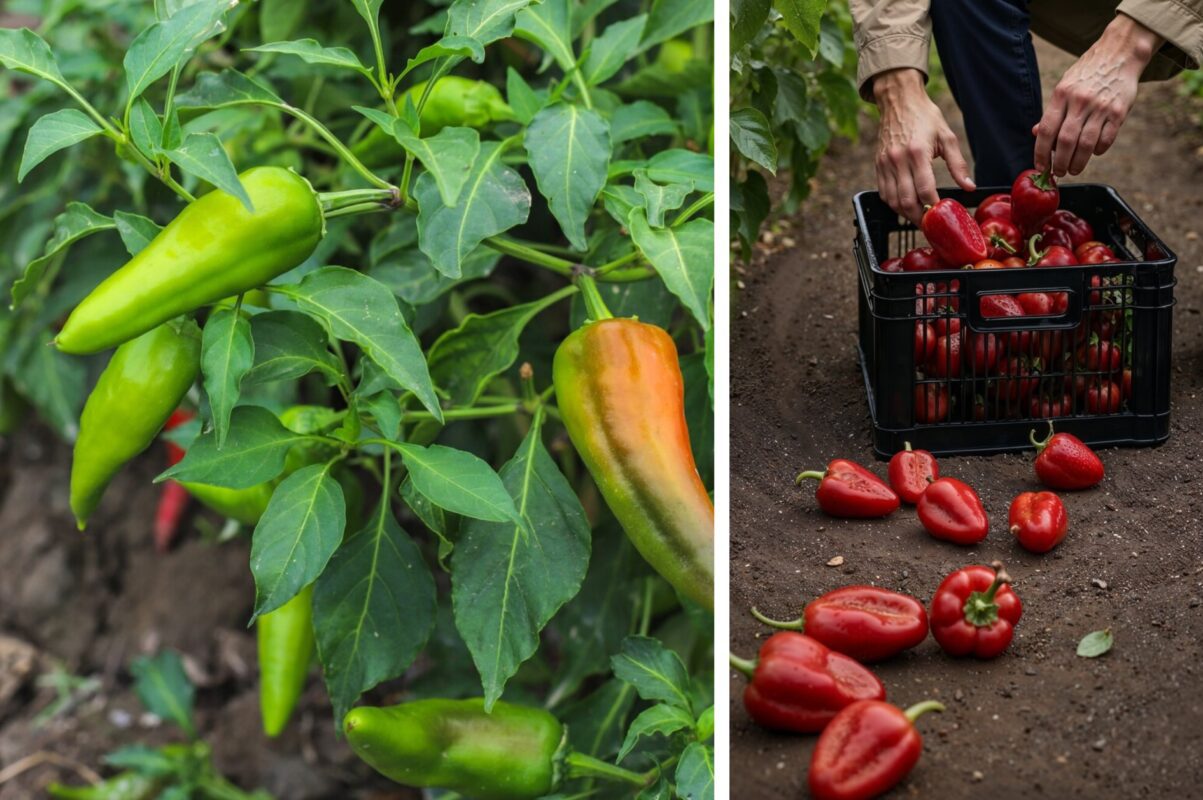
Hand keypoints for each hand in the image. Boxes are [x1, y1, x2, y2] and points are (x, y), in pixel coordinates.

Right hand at [873, 68, 974, 224]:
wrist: (899, 100)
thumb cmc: (925, 117)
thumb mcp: (947, 137)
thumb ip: (958, 165)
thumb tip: (968, 187)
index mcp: (917, 152)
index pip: (924, 190)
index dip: (933, 207)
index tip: (942, 217)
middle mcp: (898, 160)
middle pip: (906, 201)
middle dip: (919, 217)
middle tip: (931, 226)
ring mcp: (885, 163)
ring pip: (892, 200)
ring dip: (905, 214)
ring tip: (919, 218)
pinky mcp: (878, 165)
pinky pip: (883, 192)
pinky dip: (893, 204)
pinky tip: (905, 206)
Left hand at [1033, 14, 1161, 176]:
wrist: (1120, 53)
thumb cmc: (1087, 73)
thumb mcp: (1065, 86)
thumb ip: (1053, 111)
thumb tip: (1037, 134)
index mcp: (1062, 94)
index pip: (1047, 131)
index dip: (1041, 153)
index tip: (1040, 167)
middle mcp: (1080, 101)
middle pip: (1065, 141)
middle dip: (1059, 163)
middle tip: (1058, 173)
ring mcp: (1101, 106)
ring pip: (1085, 144)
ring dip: (1078, 162)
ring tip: (1073, 170)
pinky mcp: (1119, 111)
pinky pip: (1106, 139)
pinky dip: (1098, 150)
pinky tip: (1093, 152)